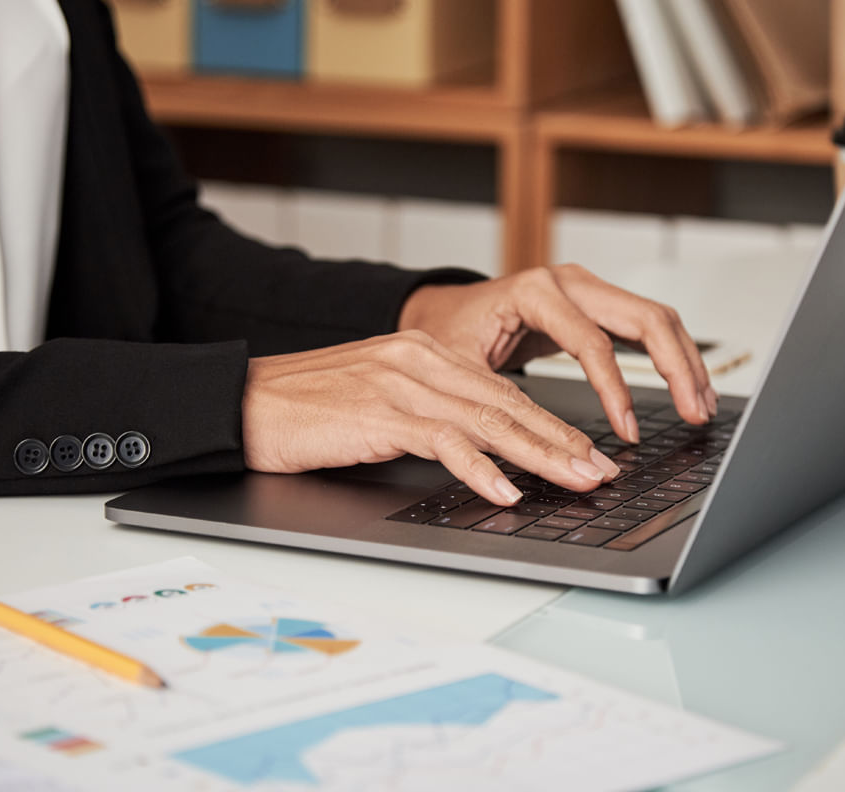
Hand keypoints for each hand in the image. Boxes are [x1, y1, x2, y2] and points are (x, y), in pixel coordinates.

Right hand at [241, 331, 621, 505]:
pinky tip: (506, 489)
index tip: (584, 453)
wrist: (244, 402)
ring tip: (576, 481)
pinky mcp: (378, 412)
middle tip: (600, 472)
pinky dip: (479, 467)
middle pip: (507, 404)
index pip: (502, 391)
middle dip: (561, 441)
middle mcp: (419, 361)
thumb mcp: (377, 402)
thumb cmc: (306, 410)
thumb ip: (427, 415)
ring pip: (488, 420)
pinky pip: (442, 441)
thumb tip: (477, 451)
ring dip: (539, 455)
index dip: (549, 424)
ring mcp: (401, 384)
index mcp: (423, 354)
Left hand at [397, 264, 717, 441]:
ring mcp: (587, 289)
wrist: (442, 310)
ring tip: (700, 406)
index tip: (627, 432)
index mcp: (536, 291)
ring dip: (684, 362)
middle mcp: (569, 281)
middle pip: (645, 317)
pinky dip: (670, 356)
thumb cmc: (448, 334)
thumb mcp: (461, 369)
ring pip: (655, 318)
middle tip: (694, 414)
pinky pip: (644, 326)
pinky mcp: (595, 305)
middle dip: (676, 368)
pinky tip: (687, 388)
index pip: (592, 342)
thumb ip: (496, 402)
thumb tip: (533, 446)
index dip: (615, 391)